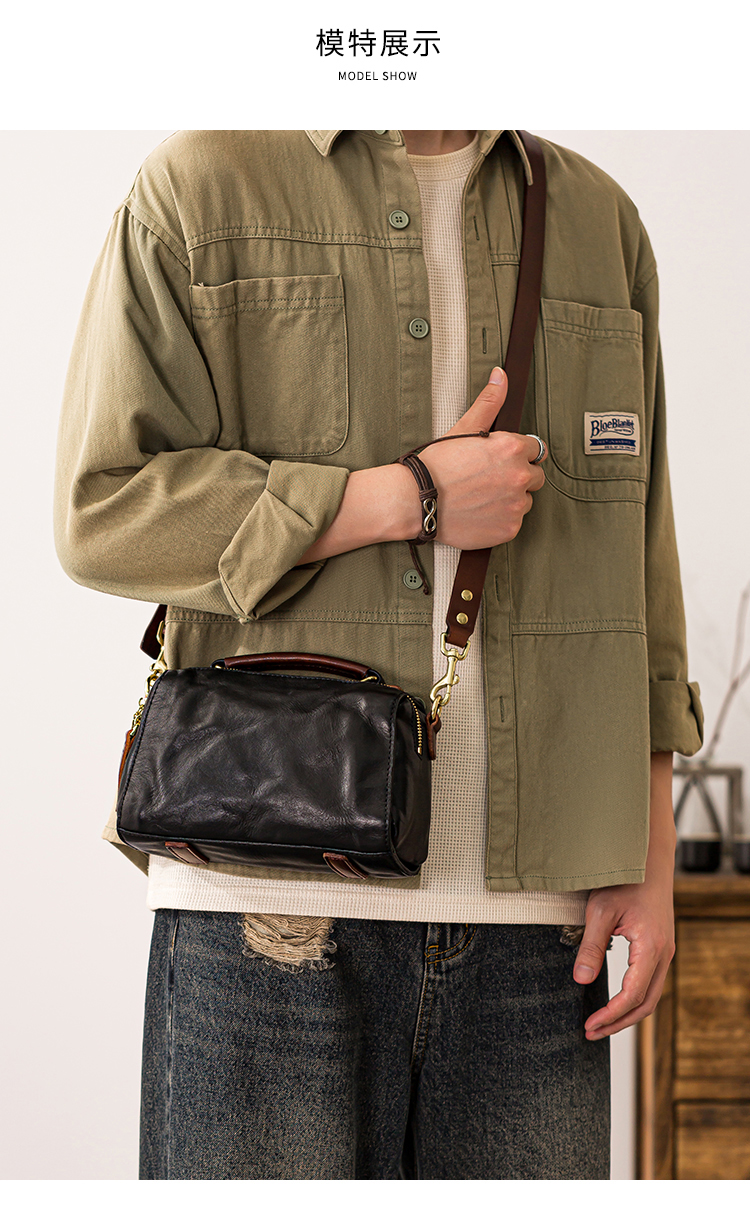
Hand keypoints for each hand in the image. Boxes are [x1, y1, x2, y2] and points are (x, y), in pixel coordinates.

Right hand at [419, 367, 546, 549]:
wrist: (416, 500)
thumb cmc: (437, 465)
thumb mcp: (464, 427)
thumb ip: (490, 401)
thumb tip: (502, 375)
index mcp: (512, 448)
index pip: (536, 450)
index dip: (518, 455)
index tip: (501, 461)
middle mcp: (519, 476)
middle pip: (535, 477)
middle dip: (517, 477)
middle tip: (489, 481)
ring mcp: (516, 505)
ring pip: (525, 501)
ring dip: (510, 500)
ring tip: (481, 498)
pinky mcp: (509, 529)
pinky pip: (514, 523)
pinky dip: (501, 520)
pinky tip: (480, 513)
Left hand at [574, 751, 675, 1038]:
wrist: (648, 859)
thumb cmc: (625, 880)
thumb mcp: (600, 911)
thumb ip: (590, 947)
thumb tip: (580, 980)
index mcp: (651, 947)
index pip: (633, 995)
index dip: (611, 1015)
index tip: (589, 1025)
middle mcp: (663, 954)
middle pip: (645, 1004)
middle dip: (618, 1022)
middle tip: (591, 1032)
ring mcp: (664, 951)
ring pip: (650, 996)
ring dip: (626, 1013)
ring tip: (600, 1023)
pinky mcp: (658, 948)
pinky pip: (649, 983)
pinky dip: (633, 999)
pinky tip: (614, 1001)